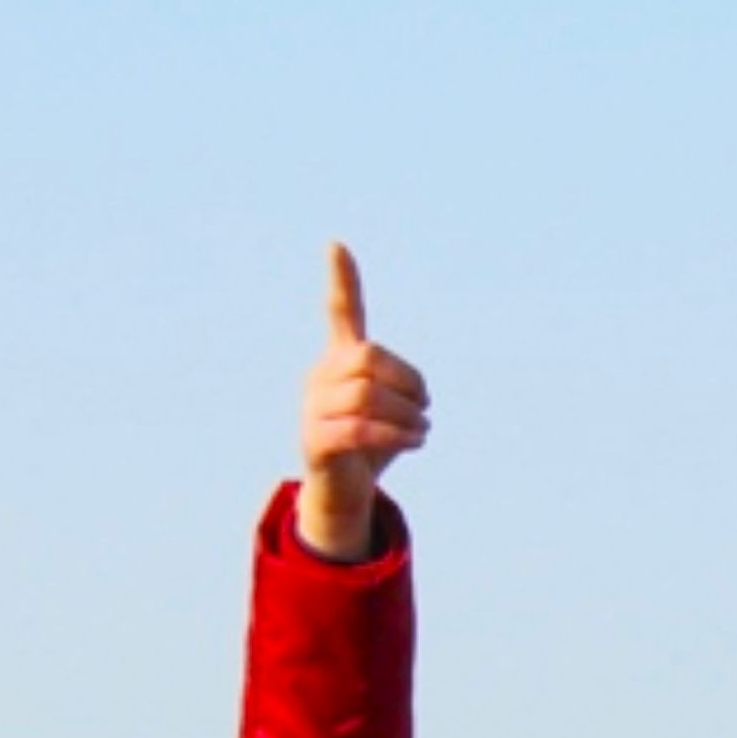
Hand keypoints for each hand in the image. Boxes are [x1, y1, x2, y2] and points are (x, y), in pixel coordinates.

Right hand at [297, 243, 430, 561]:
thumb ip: (398, 392)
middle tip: (425, 406)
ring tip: (421, 430)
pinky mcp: (315, 442)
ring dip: (407, 413)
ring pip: (366, 394)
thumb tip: (420, 392)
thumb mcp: (387, 411)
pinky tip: (413, 440)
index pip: (340, 314)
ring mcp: (312, 409)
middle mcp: (319, 378)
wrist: (343, 494)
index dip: (341, 281)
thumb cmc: (369, 445)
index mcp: (338, 363)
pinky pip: (359, 428)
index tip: (337, 244)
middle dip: (407, 381)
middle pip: (368, 358)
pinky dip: (394, 434)